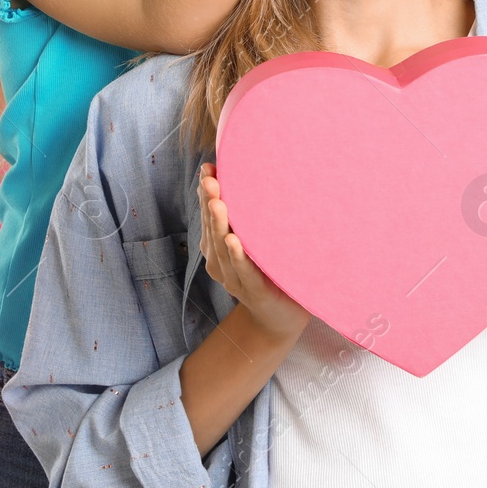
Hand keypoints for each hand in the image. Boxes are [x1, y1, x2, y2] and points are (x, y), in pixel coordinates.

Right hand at [197, 163, 310, 339]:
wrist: (280, 318)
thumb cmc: (269, 273)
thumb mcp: (255, 242)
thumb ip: (248, 217)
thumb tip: (250, 178)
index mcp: (218, 248)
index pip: (208, 216)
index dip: (205, 194)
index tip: (208, 169)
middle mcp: (220, 262)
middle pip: (212, 229)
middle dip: (209, 202)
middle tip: (209, 179)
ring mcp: (235, 278)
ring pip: (223, 248)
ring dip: (219, 224)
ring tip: (217, 202)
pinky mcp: (254, 291)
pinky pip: (244, 271)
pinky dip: (238, 256)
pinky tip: (234, 240)